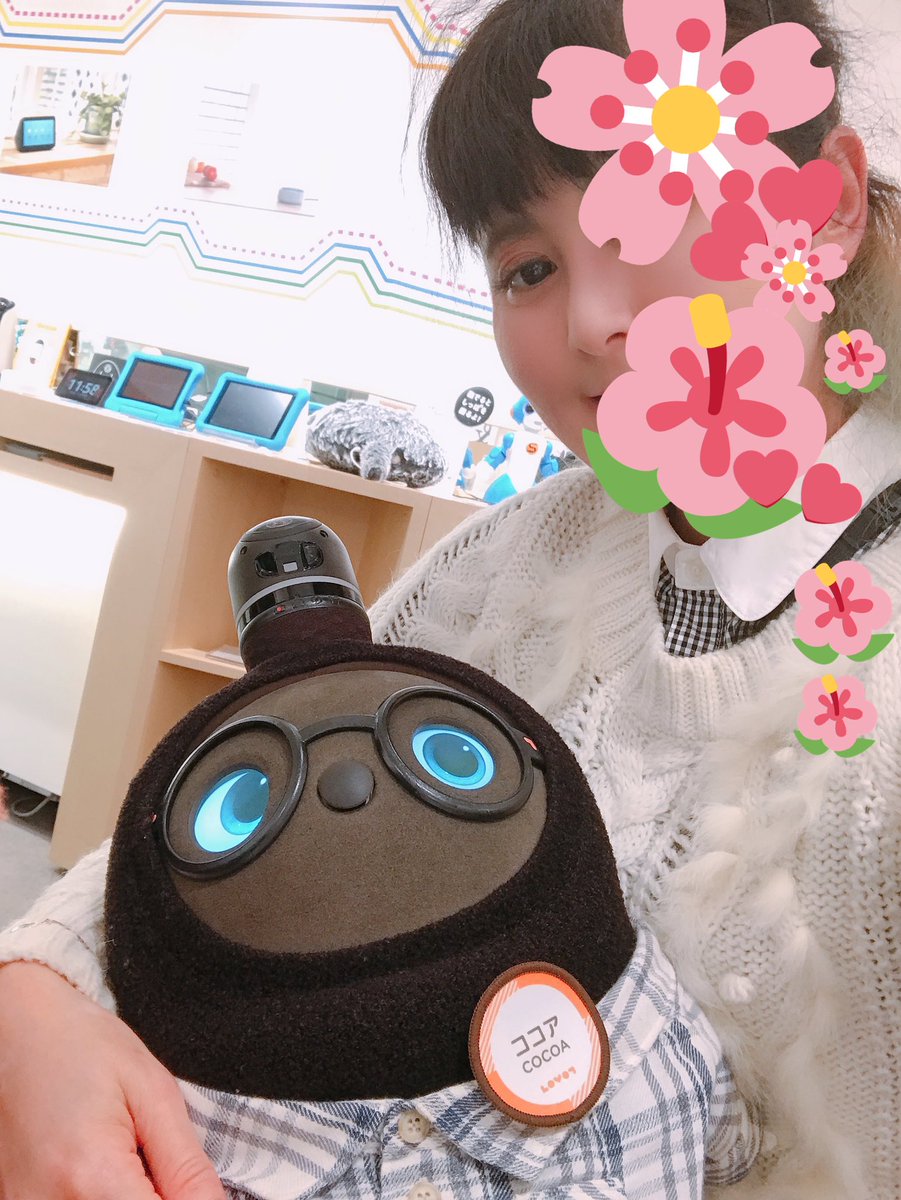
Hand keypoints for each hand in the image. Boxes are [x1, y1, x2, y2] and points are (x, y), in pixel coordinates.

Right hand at [0, 962, 226, 1198]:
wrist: (16, 1030)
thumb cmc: (82, 1046)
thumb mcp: (154, 1093)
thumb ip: (187, 1167)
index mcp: (93, 1175)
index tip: (192, 1182)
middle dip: (159, 1198)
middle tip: (155, 1161)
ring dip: (130, 1196)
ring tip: (126, 1159)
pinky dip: (102, 1196)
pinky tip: (102, 1170)